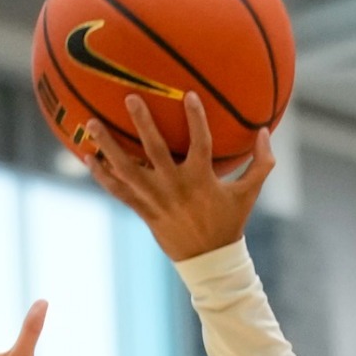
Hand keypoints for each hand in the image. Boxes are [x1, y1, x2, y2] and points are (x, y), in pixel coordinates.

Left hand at [79, 91, 273, 262]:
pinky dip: (102, 175)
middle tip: (130, 98)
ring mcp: (155, 199)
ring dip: (108, 146)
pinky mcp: (143, 210)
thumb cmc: (229, 222)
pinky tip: (88, 157)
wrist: (208, 261)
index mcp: (201, 180)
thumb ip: (261, 163)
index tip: (188, 95)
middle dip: (142, 123)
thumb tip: (267, 131)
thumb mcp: (249, 193)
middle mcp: (175, 187)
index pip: (200, 143)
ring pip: (127, 169)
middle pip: (154, 151)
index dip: (195, 119)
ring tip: (92, 123)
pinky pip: (118, 191)